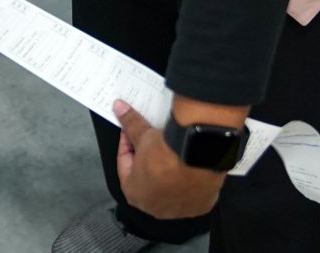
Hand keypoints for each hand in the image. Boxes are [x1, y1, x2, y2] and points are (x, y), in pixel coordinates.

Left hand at [113, 99, 224, 219]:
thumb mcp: (143, 135)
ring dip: (169, 169)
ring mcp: (180, 209)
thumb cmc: (167, 154)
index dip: (127, 143)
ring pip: (171, 185)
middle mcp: (155, 207)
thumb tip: (119, 109)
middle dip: (148, 158)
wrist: (199, 158)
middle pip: (148, 177)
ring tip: (171, 149)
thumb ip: (130, 124)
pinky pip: (192, 190)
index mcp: (134, 193)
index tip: (131, 132)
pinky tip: (190, 162)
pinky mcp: (200, 206)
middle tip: (151, 140)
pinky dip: (190, 178)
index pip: (125, 164)